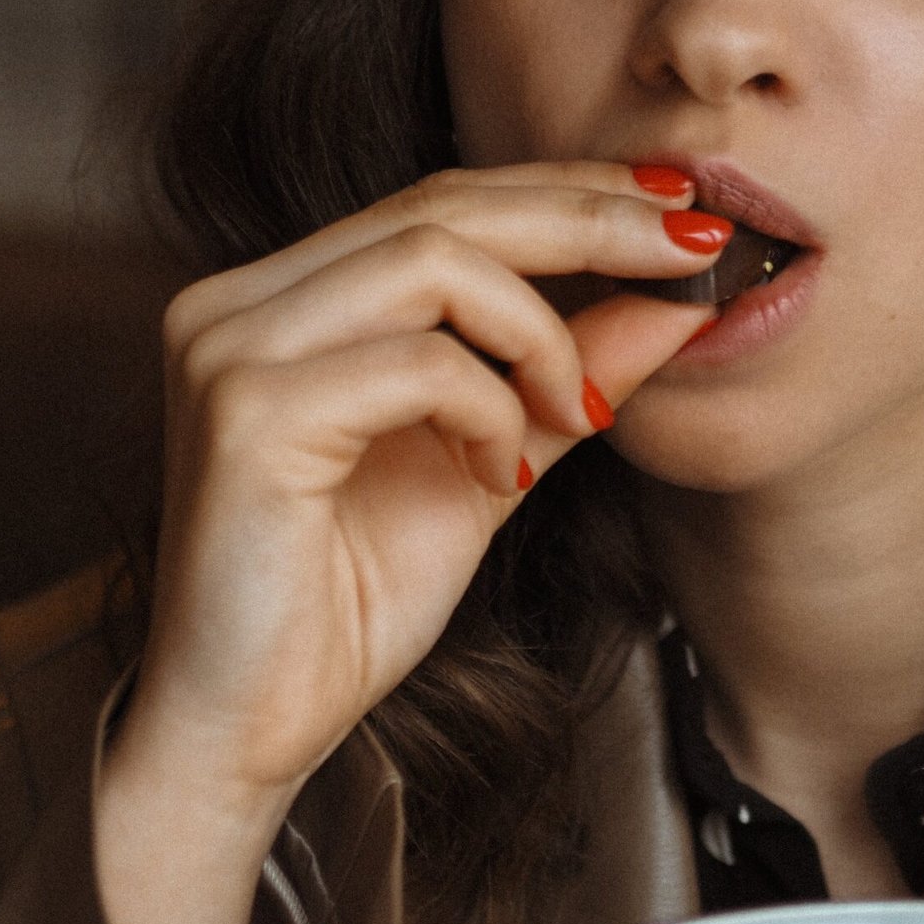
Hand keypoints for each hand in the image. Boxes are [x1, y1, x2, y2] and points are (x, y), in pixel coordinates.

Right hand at [95, 159, 721, 923]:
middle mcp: (240, 302)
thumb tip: (675, 303)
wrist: (247, 732)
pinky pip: (420, 363)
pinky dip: (489, 410)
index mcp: (284, 301)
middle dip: (589, 216)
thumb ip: (563, 380)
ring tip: (570, 412)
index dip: (567, 190)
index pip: (440, 202)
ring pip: (435, 259)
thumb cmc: (343, 609)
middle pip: (442, 204)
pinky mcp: (246, 411)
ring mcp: (230, 348)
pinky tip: (496, 479)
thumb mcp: (490, 469)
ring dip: (540, 332)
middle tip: (693, 246)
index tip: (678, 207)